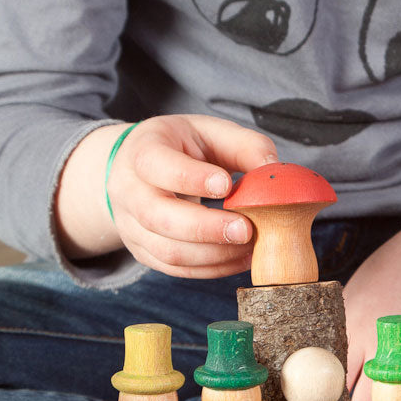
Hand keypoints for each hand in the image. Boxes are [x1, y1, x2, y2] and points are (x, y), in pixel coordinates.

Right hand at [55, 115, 277, 274]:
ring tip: (251, 246)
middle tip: (246, 229)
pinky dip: (212, 268)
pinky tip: (240, 258)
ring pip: (167, 251)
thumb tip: (272, 170)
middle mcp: (128, 191)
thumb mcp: (208, 131)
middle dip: (205, 228)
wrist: (133, 169)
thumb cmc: (179, 146)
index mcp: (142, 151)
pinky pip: (176, 269)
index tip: (226, 184)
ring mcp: (131, 226)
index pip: (157, 166)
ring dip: (214, 254)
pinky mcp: (143, 252)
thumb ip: (243, 145)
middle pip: (157, 216)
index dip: (190, 178)